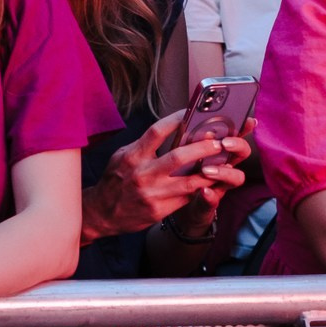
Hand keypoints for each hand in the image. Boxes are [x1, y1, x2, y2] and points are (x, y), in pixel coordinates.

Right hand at [81, 111, 250, 240]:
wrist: (101, 214)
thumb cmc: (114, 181)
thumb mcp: (122, 157)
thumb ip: (144, 145)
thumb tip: (170, 131)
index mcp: (132, 156)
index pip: (157, 132)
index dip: (176, 120)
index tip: (192, 112)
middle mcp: (142, 174)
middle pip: (178, 157)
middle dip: (202, 148)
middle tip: (219, 142)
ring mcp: (152, 194)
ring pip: (189, 181)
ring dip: (210, 171)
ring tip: (224, 163)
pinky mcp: (159, 211)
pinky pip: (186, 198)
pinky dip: (201, 189)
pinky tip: (212, 182)